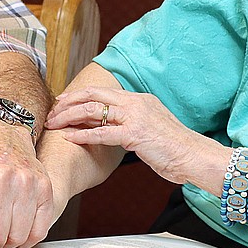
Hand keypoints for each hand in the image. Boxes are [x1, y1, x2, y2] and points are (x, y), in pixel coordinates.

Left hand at [46, 86, 228, 192]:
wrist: (194, 156)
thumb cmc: (175, 147)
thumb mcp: (153, 126)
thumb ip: (134, 121)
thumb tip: (116, 125)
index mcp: (139, 98)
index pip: (102, 91)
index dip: (79, 95)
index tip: (63, 103)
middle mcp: (135, 103)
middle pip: (93, 94)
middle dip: (68, 102)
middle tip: (52, 112)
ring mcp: (135, 116)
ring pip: (93, 111)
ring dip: (69, 117)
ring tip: (54, 125)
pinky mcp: (134, 134)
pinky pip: (101, 132)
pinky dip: (82, 135)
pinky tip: (69, 138)